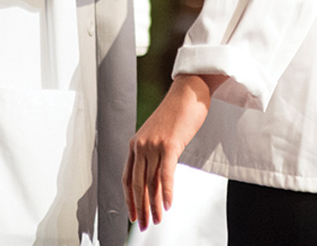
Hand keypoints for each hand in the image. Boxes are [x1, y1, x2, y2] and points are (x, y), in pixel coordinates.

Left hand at [123, 74, 224, 229]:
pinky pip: (166, 174)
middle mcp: (141, 144)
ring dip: (154, 205)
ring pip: (151, 182)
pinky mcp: (170, 144)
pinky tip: (168, 205)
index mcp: (136, 143)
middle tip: (144, 225)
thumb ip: (155, 154)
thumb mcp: (160, 134)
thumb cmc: (177, 111)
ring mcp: (154, 144)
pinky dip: (166, 192)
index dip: (130, 199)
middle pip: (138, 184)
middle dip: (141, 208)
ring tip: (157, 220)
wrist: (188, 91)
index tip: (133, 215)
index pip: (128, 178)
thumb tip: (157, 178)